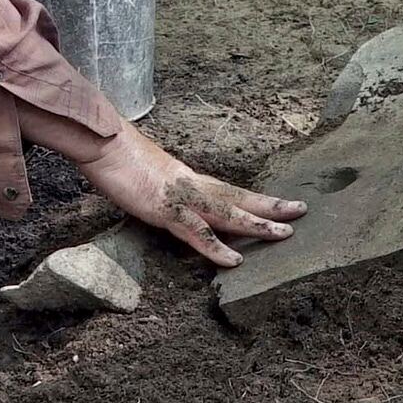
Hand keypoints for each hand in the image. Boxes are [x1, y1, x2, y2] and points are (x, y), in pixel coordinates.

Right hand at [75, 130, 303, 266]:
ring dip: (257, 224)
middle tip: (302, 210)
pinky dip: (217, 247)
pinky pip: (196, 232)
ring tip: (285, 234)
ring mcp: (180, 197)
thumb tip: (159, 191)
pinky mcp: (164, 209)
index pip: (226, 188)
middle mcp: (190, 184)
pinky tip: (235, 260)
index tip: (277, 202)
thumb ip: (157, 184)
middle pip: (237, 196)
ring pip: (227, 213)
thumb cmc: (112, 155)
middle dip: (270, 206)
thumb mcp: (141, 172)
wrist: (100, 141)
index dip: (252, 196)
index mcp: (185, 178)